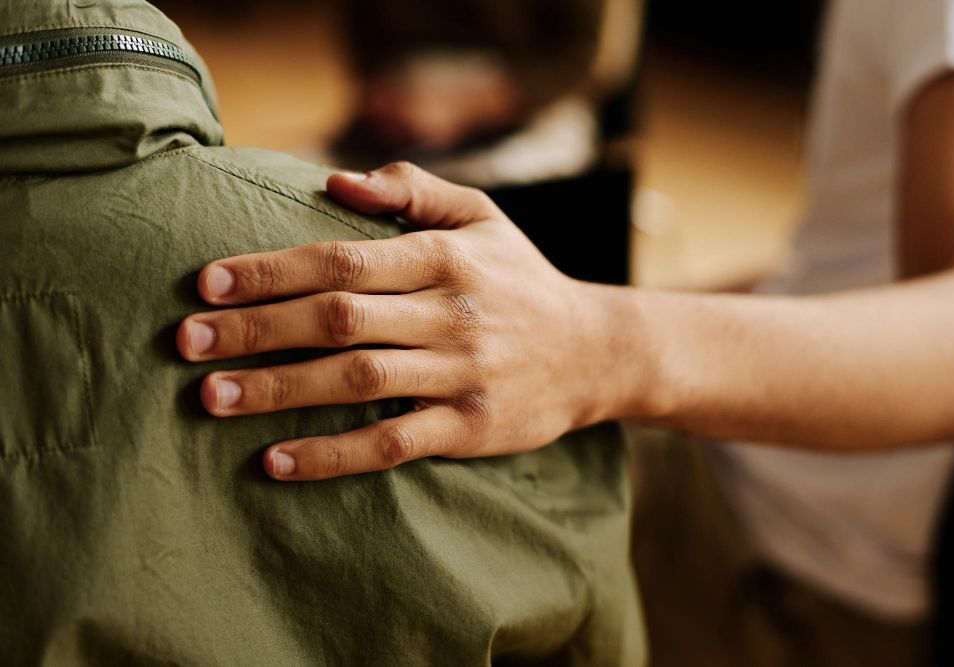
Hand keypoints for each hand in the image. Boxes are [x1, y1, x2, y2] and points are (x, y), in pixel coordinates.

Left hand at [177, 163, 636, 480]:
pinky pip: (392, 443)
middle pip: (339, 319)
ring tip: (212, 397)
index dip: (272, 271)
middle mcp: (452, 314)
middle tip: (187, 340)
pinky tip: (276, 460)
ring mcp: (462, 375)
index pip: (343, 260)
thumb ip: (413, 188)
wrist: (594, 351)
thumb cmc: (522, 279)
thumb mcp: (482, 216)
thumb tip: (335, 182)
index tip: (208, 284)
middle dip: (257, 329)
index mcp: (446, 258)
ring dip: (280, 390)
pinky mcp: (469, 428)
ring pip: (357, 382)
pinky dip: (333, 455)